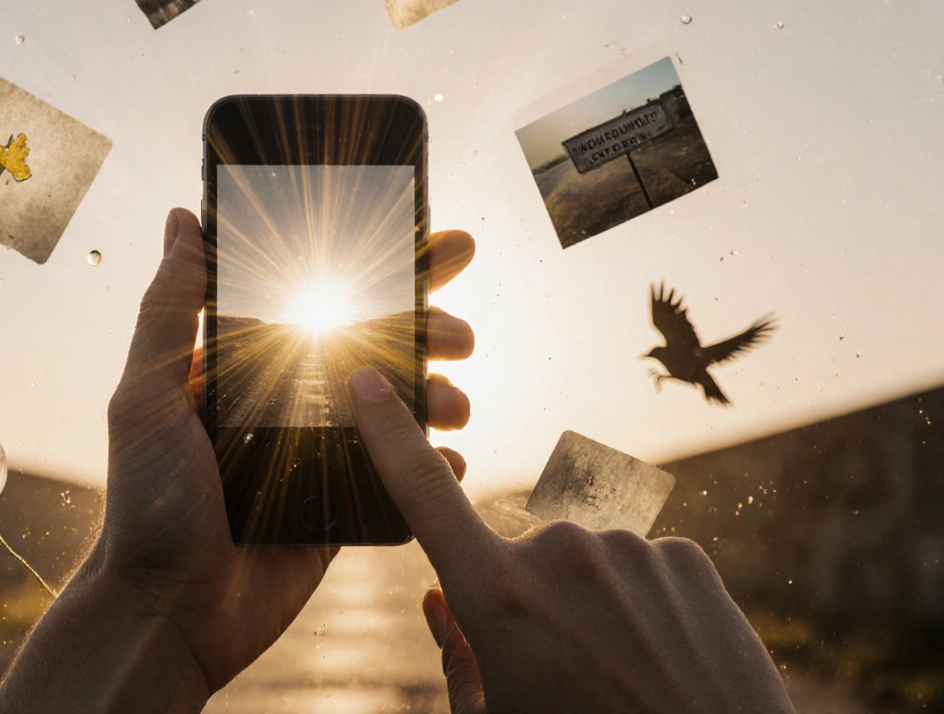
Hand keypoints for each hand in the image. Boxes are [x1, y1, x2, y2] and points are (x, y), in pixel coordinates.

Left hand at [0, 208, 475, 712]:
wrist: (168, 611)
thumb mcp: (146, 397)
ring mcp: (321, 456)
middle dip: (428, 330)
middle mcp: (290, 403)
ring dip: (437, 397)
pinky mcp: (344, 509)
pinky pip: (400, 478)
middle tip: (462, 331)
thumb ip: (169, 311)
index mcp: (249, 369)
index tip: (433, 242)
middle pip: (374, 350)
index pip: (320, 301)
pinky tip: (455, 458)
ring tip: (455, 401)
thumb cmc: (147, 503)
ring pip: (397, 411)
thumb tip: (182, 221)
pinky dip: (434, 466)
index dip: (379, 271)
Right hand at [346, 368, 794, 713]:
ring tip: (625, 676)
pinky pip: (639, 569)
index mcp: (498, 596)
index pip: (423, 495)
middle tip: (567, 673)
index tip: (367, 378)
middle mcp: (560, 554)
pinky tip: (663, 658)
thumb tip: (437, 598)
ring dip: (591, 606)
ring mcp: (629, 549)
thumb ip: (457, 655)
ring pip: (584, 567)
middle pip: (520, 559)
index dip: (388, 432)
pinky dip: (640, 607)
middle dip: (530, 601)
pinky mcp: (685, 556)